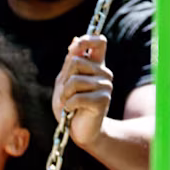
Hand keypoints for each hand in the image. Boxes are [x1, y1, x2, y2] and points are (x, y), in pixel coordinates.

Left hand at [52, 35, 114, 149]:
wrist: (79, 130)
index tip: (76, 47)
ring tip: (69, 103)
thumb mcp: (64, 81)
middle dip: (64, 79)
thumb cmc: (70, 105)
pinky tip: (72, 111)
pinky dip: (68, 105)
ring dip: (65, 95)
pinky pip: (77, 97)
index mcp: (95, 65)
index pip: (99, 42)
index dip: (87, 39)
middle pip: (76, 61)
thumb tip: (75, 40)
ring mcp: (106, 85)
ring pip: (75, 80)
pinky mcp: (103, 100)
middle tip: (66, 94)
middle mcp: (104, 73)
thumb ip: (69, 62)